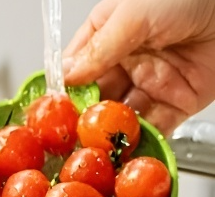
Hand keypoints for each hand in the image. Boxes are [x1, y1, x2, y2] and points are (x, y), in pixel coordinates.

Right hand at [63, 0, 214, 134]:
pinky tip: (125, 150)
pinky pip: (153, 128)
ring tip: (97, 146)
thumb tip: (66, 76)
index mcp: (111, 33)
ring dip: (109, 134)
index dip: (63, 91)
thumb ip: (98, 49)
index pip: (76, 68)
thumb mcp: (134, 12)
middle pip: (95, 99)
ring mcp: (152, 83)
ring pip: (120, 118)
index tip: (52, 111)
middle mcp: (128, 60)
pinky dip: (140, 142)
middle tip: (74, 136)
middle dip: (84, 119)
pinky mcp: (177, 102)